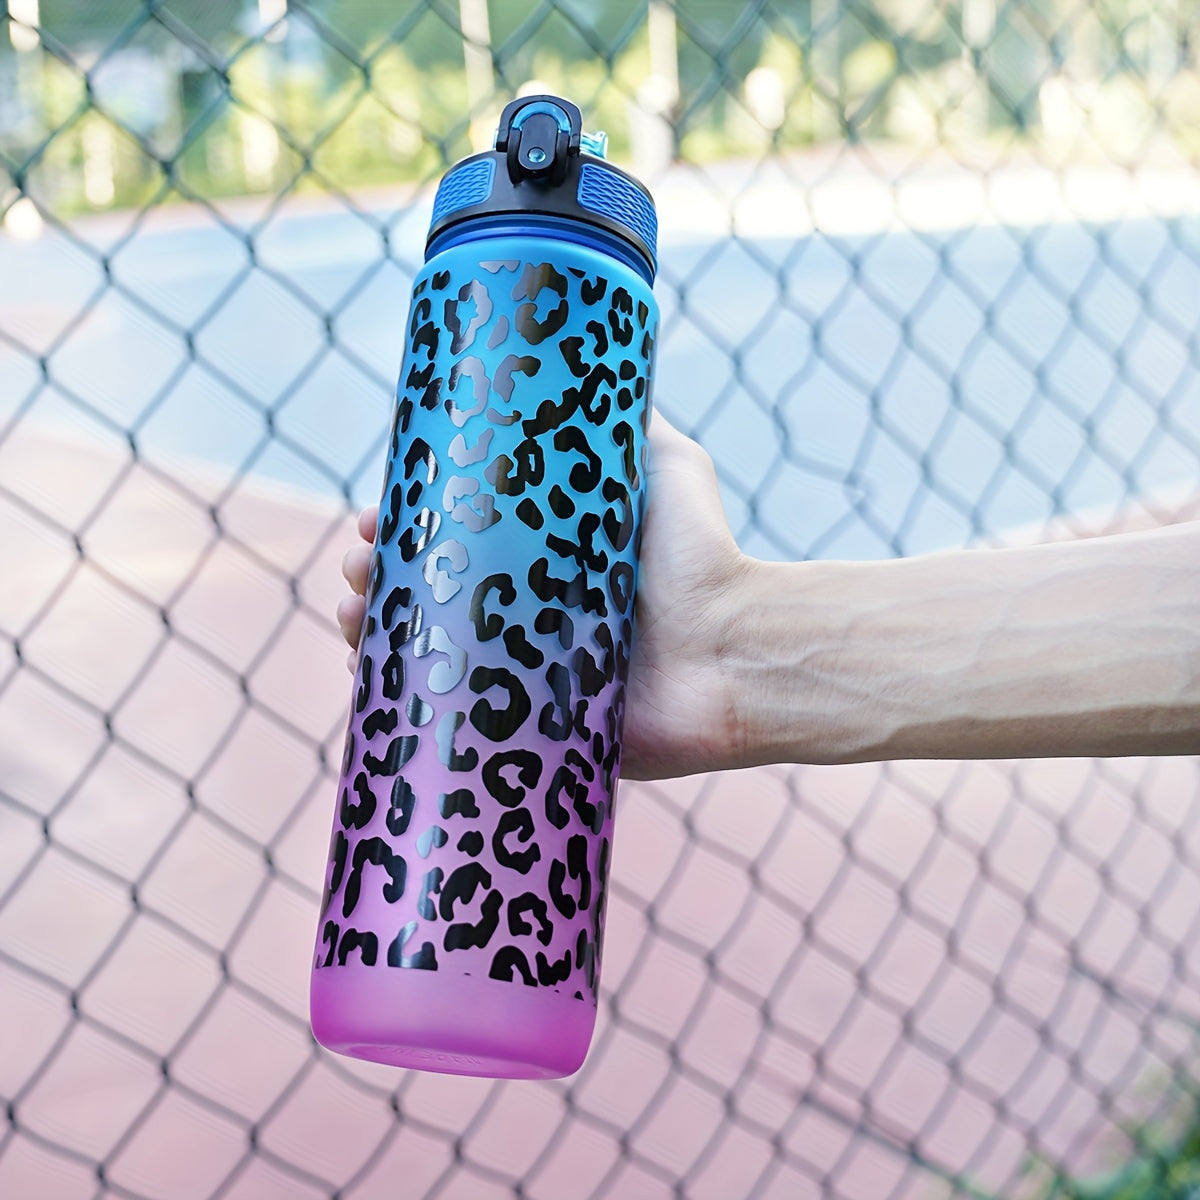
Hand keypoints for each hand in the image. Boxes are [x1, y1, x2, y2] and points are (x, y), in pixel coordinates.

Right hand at [337, 414, 749, 780]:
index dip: (404, 524)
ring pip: (419, 647)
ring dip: (370, 627)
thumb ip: (629, 415)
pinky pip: (442, 715)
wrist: (733, 651)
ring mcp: (517, 670)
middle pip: (422, 589)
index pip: (450, 534)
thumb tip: (587, 345)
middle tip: (361, 563)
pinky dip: (395, 696)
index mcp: (539, 555)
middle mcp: (521, 611)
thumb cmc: (702, 555)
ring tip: (353, 612)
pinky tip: (366, 676)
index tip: (377, 514)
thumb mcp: (666, 463)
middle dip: (373, 573)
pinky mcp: (522, 725)